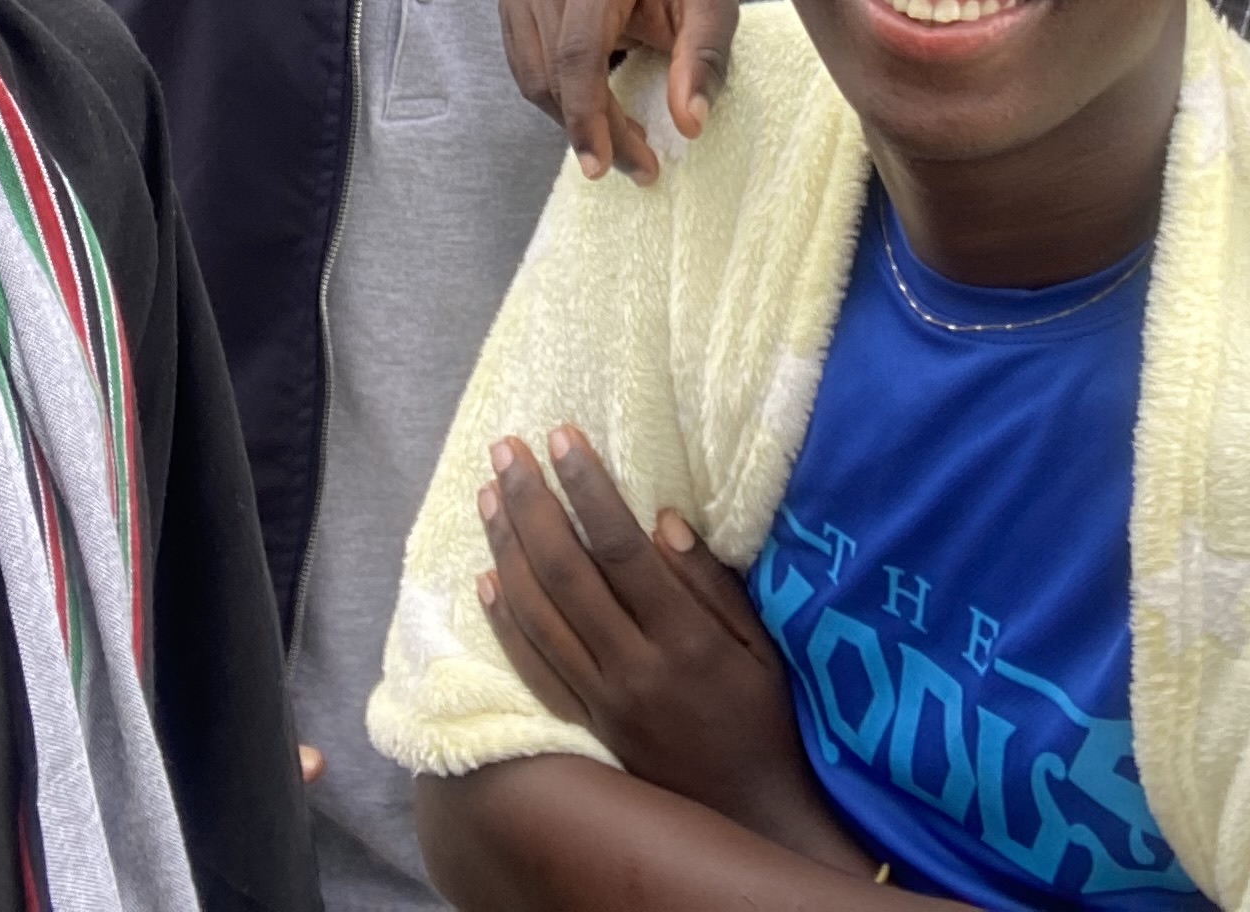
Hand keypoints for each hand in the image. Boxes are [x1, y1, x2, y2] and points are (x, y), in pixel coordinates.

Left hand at [474, 429, 867, 871]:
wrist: (747, 812)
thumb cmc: (763, 718)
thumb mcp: (760, 646)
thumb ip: (711, 584)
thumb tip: (661, 520)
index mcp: (684, 638)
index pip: (620, 547)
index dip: (586, 488)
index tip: (562, 438)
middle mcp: (634, 667)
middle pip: (565, 573)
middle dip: (530, 504)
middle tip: (506, 450)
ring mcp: (602, 700)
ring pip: (537, 614)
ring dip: (506, 550)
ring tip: (487, 497)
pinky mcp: (584, 725)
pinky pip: (532, 668)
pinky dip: (505, 622)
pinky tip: (486, 579)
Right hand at [499, 0, 740, 183]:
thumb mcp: (714, 4)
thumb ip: (705, 58)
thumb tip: (690, 124)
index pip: (579, 53)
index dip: (588, 116)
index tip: (603, 167)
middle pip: (557, 75)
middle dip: (596, 131)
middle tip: (641, 168)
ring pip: (537, 83)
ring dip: (578, 123)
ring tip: (627, 142)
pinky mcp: (513, 4)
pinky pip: (529, 73)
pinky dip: (563, 104)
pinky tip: (600, 114)